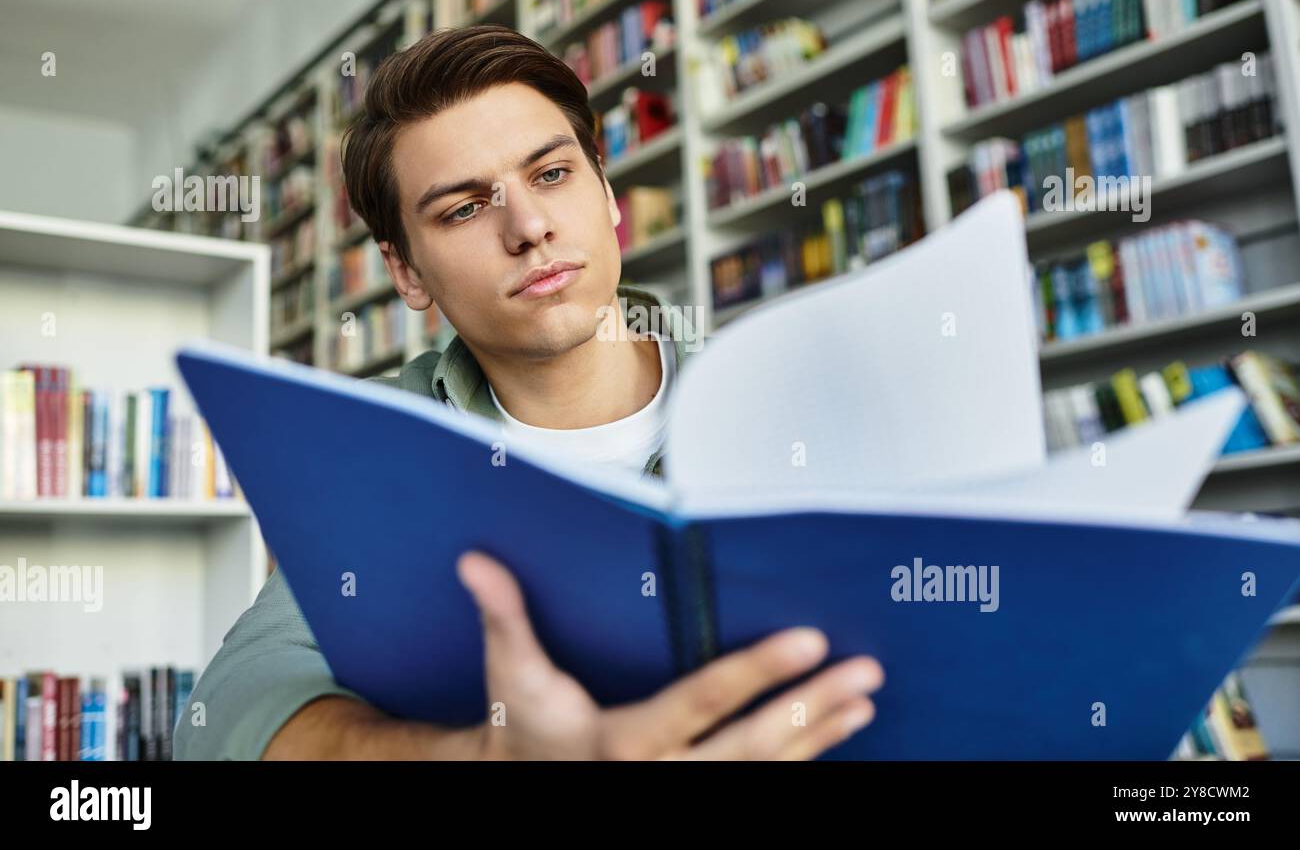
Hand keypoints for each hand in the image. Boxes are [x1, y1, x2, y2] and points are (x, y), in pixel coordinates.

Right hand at [457, 550, 883, 759]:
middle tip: (863, 672)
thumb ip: (505, 618)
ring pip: (766, 771)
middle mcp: (660, 776)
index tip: (808, 640)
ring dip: (820, 734)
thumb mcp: (512, 676)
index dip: (757, 671)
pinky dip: (805, 758)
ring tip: (864, 698)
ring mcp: (683, 794)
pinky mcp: (697, 799)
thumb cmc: (524, 726)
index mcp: (620, 742)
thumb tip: (475, 561)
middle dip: (810, 708)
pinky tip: (838, 730)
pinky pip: (762, 784)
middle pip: (751, 747)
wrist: (525, 786)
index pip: (701, 702)